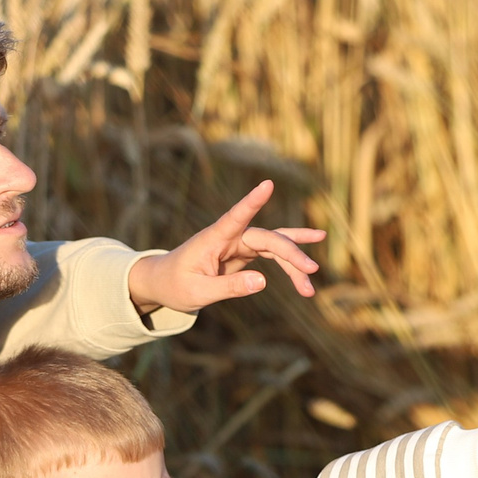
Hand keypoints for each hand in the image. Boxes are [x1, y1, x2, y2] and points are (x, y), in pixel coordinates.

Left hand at [126, 181, 322, 312]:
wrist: (164, 282)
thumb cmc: (175, 285)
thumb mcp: (198, 292)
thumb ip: (228, 287)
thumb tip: (262, 282)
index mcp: (213, 238)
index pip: (236, 216)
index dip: (252, 201)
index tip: (267, 184)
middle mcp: (230, 236)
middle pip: (267, 238)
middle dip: (291, 253)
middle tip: (312, 270)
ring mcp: (239, 243)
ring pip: (275, 247)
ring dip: (294, 263)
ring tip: (313, 283)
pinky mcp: (244, 253)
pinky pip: (272, 257)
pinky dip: (287, 269)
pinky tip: (304, 281)